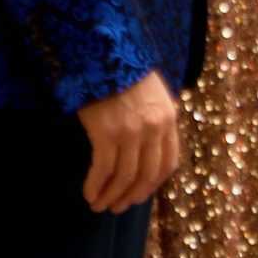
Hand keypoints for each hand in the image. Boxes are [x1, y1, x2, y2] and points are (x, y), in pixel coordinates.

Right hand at [76, 70, 178, 213]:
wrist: (104, 49)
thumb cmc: (124, 69)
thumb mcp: (152, 91)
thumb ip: (156, 117)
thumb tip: (152, 144)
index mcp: (168, 118)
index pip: (168, 162)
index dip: (153, 184)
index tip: (140, 194)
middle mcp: (154, 128)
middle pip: (147, 175)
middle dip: (131, 196)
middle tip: (117, 207)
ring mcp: (131, 132)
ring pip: (125, 177)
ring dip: (111, 196)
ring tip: (99, 205)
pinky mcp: (107, 133)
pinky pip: (103, 169)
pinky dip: (96, 185)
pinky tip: (89, 193)